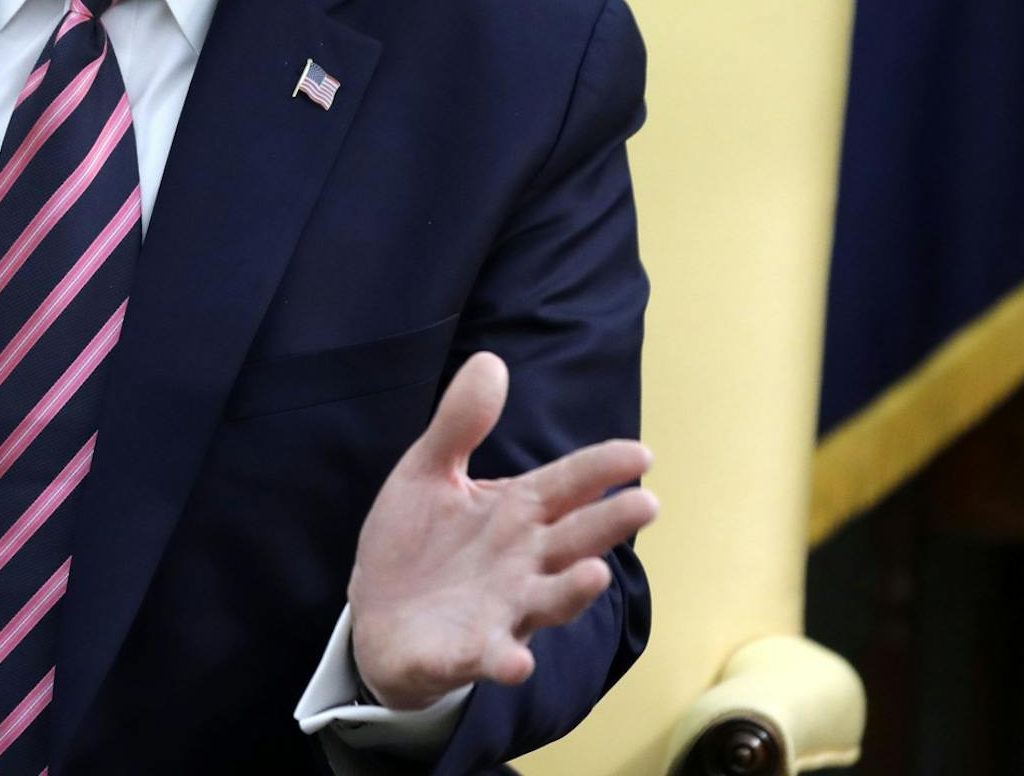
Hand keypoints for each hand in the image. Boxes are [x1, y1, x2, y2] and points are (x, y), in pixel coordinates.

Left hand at [346, 352, 655, 711]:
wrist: (377, 615)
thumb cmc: (418, 543)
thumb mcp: (428, 473)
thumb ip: (460, 424)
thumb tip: (491, 361)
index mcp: (516, 513)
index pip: (568, 484)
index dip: (602, 468)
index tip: (640, 453)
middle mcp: (523, 562)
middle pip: (575, 540)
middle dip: (609, 524)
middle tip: (646, 503)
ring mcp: (502, 609)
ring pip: (549, 601)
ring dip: (573, 591)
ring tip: (594, 573)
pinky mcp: (467, 651)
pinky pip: (491, 657)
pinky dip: (504, 661)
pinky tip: (515, 663)